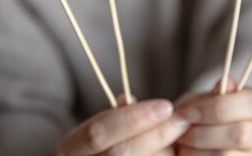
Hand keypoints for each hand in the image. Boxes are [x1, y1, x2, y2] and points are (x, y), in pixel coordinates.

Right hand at [56, 98, 189, 155]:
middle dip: (155, 135)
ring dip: (163, 153)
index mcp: (69, 149)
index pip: (99, 131)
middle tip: (181, 121)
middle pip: (120, 153)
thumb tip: (132, 100)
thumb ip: (116, 117)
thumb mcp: (100, 129)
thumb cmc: (100, 147)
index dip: (133, 118)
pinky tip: (171, 153)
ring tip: (177, 140)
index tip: (166, 106)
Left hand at [174, 78, 251, 155]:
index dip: (217, 107)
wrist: (190, 141)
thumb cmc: (197, 116)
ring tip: (182, 144)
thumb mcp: (201, 101)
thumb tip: (228, 81)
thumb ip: (213, 95)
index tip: (188, 113)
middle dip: (203, 133)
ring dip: (196, 150)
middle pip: (241, 134)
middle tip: (181, 133)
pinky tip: (188, 153)